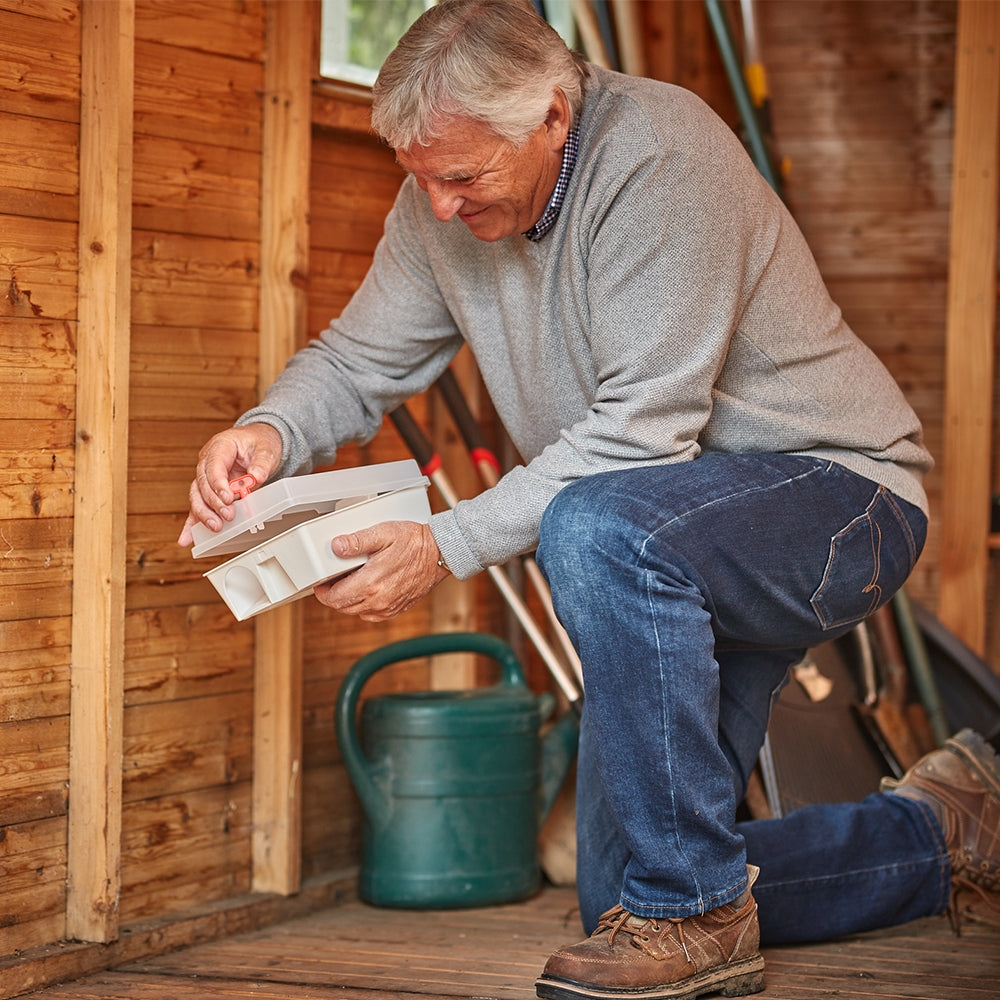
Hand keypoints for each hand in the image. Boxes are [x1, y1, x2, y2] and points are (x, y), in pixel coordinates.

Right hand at [177, 423, 282, 546]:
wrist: (258, 441)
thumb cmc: (259, 442)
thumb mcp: (267, 449)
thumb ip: (262, 463)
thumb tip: (256, 476)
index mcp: (220, 446)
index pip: (213, 466)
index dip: (218, 483)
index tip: (228, 498)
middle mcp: (208, 461)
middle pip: (202, 483)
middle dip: (213, 502)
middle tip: (227, 515)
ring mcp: (206, 476)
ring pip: (197, 496)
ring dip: (203, 513)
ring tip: (215, 526)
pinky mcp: (209, 489)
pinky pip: (198, 505)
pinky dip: (192, 522)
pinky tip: (186, 538)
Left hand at [314, 520, 449, 621]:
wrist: (440, 553)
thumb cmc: (414, 542)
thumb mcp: (383, 533)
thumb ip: (357, 541)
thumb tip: (336, 546)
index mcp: (371, 583)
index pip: (334, 598)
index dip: (322, 591)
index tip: (322, 582)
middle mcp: (378, 600)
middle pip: (342, 607)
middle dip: (334, 595)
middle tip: (333, 580)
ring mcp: (388, 607)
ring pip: (356, 612)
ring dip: (348, 600)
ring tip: (350, 582)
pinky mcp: (396, 609)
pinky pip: (371, 615)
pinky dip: (364, 606)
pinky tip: (367, 591)